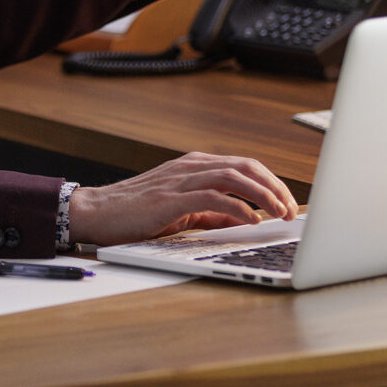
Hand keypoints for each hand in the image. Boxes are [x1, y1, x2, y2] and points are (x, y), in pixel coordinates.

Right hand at [67, 152, 299, 244]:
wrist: (97, 212)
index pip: (244, 165)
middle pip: (245, 166)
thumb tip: (245, 220)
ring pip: (234, 176)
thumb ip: (213, 214)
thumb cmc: (138, 213)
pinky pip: (212, 197)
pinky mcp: (171, 198)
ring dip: (262, 194)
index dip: (271, 181)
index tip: (288, 201)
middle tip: (290, 208)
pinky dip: (236, 207)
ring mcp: (182, 179)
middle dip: (274, 186)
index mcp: (197, 165)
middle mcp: (192, 166)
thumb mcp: (183, 211)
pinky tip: (251, 219)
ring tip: (279, 213)